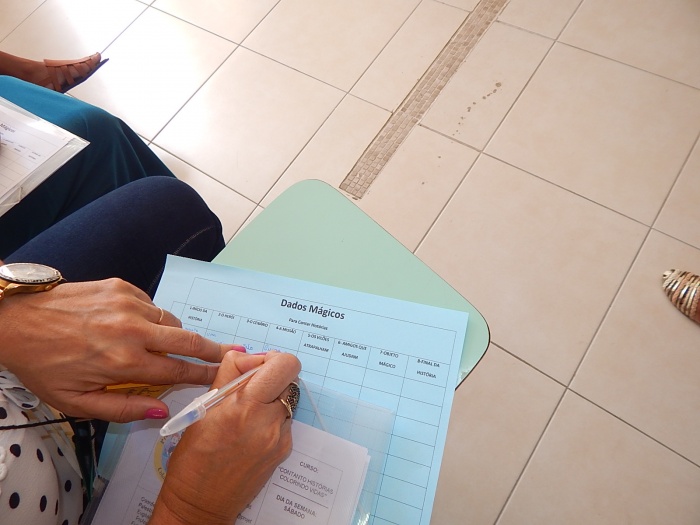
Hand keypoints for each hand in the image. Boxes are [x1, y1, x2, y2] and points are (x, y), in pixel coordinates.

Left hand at [0, 278, 237, 421]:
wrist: (15, 319)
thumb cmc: (44, 364)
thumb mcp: (77, 401)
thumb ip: (124, 408)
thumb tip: (162, 410)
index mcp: (124, 362)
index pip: (178, 370)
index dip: (203, 375)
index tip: (223, 377)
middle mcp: (133, 330)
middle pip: (189, 340)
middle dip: (214, 349)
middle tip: (233, 352)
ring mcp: (129, 304)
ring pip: (171, 322)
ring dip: (174, 335)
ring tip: (158, 345)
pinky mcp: (122, 287)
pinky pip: (152, 306)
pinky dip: (151, 318)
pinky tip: (131, 327)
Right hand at [150, 351, 300, 524]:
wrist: (200, 504)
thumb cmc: (193, 458)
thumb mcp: (203, 407)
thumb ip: (229, 373)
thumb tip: (247, 355)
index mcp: (245, 406)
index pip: (285, 365)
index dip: (272, 360)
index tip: (254, 368)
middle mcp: (269, 422)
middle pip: (289, 379)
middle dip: (272, 377)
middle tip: (250, 388)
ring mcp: (280, 438)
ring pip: (288, 400)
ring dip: (272, 398)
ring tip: (246, 414)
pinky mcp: (284, 451)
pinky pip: (285, 421)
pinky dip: (271, 418)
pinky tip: (250, 432)